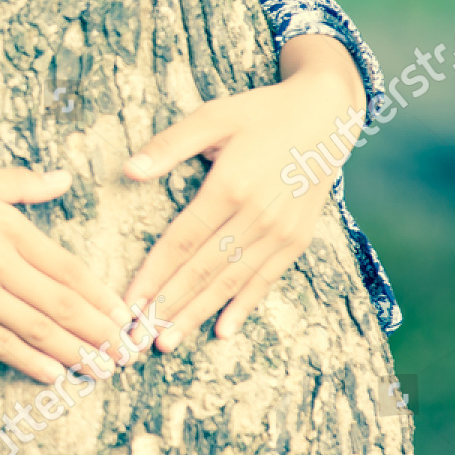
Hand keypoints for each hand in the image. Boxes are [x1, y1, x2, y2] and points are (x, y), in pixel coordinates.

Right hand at [0, 165, 128, 383]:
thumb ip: (21, 184)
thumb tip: (63, 178)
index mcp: (7, 227)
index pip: (67, 267)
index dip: (98, 295)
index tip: (122, 314)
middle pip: (61, 304)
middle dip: (98, 332)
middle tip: (126, 352)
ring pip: (37, 330)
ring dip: (75, 354)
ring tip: (102, 371)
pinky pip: (0, 345)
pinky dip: (30, 362)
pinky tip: (53, 375)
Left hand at [121, 61, 364, 348]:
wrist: (327, 113)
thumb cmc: (260, 113)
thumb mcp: (212, 116)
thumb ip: (169, 146)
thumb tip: (128, 171)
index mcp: (230, 187)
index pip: (181, 242)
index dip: (152, 275)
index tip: (127, 302)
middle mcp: (258, 216)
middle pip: (203, 270)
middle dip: (169, 306)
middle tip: (139, 339)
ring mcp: (281, 231)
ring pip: (232, 282)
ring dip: (198, 314)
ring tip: (168, 341)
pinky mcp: (298, 239)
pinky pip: (266, 279)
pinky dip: (243, 306)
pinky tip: (222, 331)